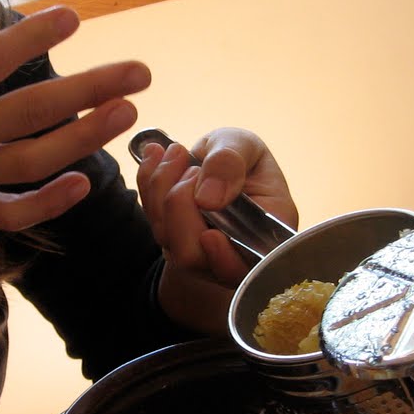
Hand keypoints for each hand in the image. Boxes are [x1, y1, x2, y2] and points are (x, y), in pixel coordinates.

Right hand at [0, 6, 150, 299]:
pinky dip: (52, 200)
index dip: (28, 38)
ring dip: (88, 135)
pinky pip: (17, 210)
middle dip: (90, 87)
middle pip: (31, 109)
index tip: (72, 18)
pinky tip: (84, 183)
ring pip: (38, 157)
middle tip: (140, 69)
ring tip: (129, 113)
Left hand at [136, 128, 297, 333]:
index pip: (245, 267)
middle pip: (192, 254)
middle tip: (191, 162)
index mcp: (265, 236)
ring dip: (161, 185)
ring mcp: (197, 253)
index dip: (223, 258)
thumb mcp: (245, 145)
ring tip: (177, 152)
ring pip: (166, 236)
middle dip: (180, 202)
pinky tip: (156, 156)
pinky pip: (150, 218)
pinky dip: (148, 182)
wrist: (218, 161)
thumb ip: (230, 163)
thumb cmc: (241, 156)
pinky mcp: (171, 241)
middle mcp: (229, 255)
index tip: (210, 234)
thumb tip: (207, 198)